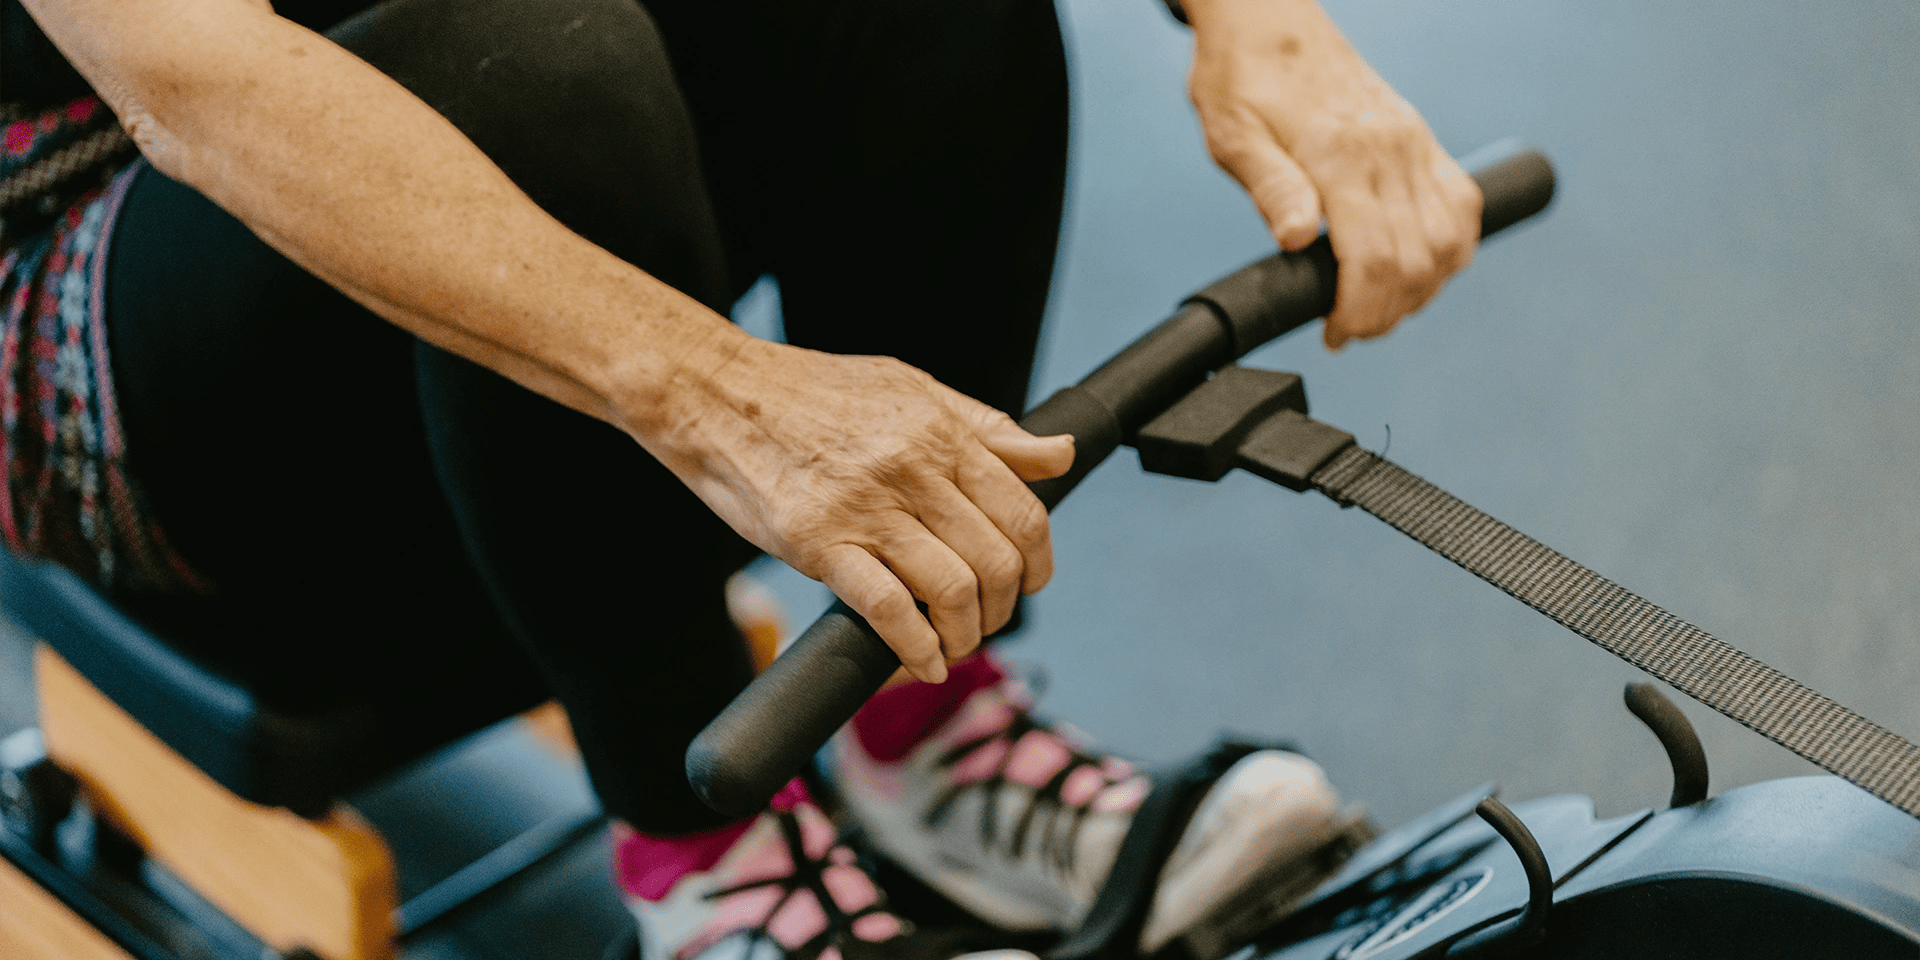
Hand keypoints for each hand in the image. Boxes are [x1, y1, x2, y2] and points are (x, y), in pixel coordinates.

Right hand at [645, 335, 1073, 683]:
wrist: (716, 392)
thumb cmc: (813, 392)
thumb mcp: (912, 389)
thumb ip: (987, 428)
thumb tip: (1059, 456)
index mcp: (941, 433)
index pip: (1023, 513)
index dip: (1037, 563)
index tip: (1027, 582)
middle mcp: (913, 470)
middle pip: (994, 562)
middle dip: (1001, 608)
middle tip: (985, 619)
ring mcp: (865, 509)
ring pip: (951, 591)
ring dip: (964, 635)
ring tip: (953, 643)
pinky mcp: (817, 543)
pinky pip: (888, 610)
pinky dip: (916, 649)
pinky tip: (922, 662)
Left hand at [1183, 0, 1481, 348]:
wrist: (1269, 23)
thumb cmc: (1243, 77)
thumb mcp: (1234, 135)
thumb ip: (1271, 187)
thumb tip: (1295, 239)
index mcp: (1341, 153)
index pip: (1372, 257)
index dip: (1359, 311)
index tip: (1335, 334)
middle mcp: (1391, 149)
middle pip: (1417, 260)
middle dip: (1387, 312)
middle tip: (1351, 331)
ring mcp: (1414, 145)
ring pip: (1450, 241)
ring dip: (1422, 290)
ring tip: (1380, 309)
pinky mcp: (1423, 142)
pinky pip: (1462, 207)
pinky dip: (1452, 251)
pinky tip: (1420, 271)